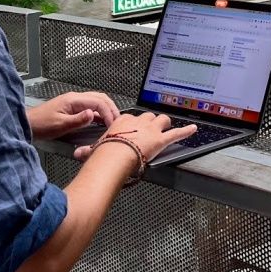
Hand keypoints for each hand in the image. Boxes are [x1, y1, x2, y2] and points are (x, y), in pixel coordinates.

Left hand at [27, 91, 119, 139]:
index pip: (98, 102)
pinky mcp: (72, 107)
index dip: (109, 113)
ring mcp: (74, 102)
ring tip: (113, 121)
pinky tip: (102, 121)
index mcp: (73, 100)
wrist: (27, 124)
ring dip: (107, 109)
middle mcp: (75, 98)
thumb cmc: (40, 125)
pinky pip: (90, 106)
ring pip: (96, 100)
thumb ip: (78, 120)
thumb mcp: (60, 125)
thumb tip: (93, 115)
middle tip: (118, 121)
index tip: (113, 125)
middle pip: (100, 98)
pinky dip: (100, 112)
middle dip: (112, 108)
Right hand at [74, 111, 197, 163]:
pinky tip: (193, 129)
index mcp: (122, 121)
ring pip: (162, 120)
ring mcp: (151, 129)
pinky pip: (177, 133)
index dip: (134, 124)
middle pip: (148, 117)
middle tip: (151, 128)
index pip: (131, 118)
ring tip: (167, 127)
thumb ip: (87, 151)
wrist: (115, 155)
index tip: (133, 129)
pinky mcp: (161, 139)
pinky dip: (186, 131)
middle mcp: (138, 121)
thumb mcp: (93, 149)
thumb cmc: (104, 153)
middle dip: (151, 121)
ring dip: (165, 124)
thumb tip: (77, 153)